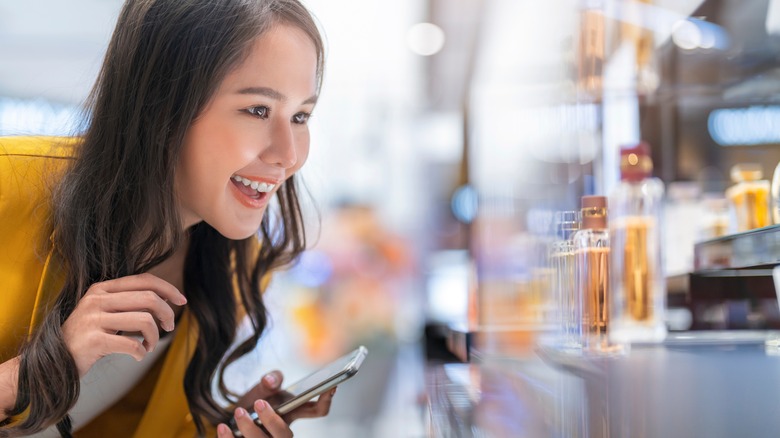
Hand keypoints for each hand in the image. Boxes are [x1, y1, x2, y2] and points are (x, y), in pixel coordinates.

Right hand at [61, 273, 186, 376]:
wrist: (52, 363)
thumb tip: (165, 302)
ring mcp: (93, 319)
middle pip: (149, 298)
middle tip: (169, 328)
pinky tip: (139, 356)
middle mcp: (97, 300)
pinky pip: (132, 344)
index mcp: (102, 289)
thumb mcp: (104, 313)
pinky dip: (142, 352)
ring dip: (155, 337)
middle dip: (167, 314)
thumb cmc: (87, 338)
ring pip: (145, 321)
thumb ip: (128, 303)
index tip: (182, 301)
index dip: (167, 289)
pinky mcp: (92, 341)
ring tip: (149, 346)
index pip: (143, 280)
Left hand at [216, 370, 336, 436]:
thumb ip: (269, 379)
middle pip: (286, 436)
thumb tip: (271, 381)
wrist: (232, 419)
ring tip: (238, 413)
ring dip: (250, 430)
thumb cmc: (254, 403)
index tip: (330, 386)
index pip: (318, 410)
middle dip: (272, 422)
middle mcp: (283, 432)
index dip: (326, 399)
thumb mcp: (262, 387)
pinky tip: (223, 427)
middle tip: (258, 403)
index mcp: (294, 413)